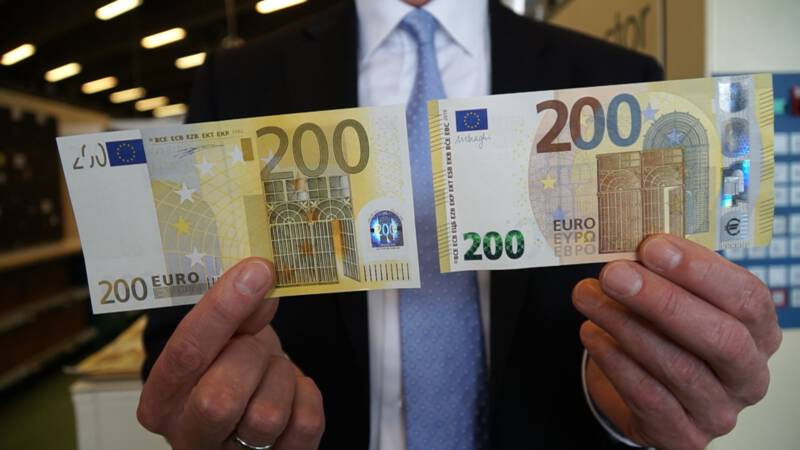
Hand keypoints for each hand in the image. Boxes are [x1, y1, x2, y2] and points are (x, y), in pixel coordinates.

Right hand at [137, 258, 324, 449]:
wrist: (253, 405)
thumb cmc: (232, 368)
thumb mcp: (222, 338)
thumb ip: (236, 312)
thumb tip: (258, 279)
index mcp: (160, 401)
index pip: (186, 354)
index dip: (223, 308)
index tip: (256, 271)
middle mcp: (188, 437)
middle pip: (220, 399)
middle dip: (250, 357)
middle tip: (255, 345)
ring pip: (267, 415)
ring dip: (280, 377)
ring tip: (271, 372)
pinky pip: (305, 424)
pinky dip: (306, 395)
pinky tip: (291, 391)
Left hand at [572, 234, 781, 449]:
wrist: (647, 394)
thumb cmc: (666, 334)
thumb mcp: (676, 300)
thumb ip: (665, 275)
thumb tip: (632, 245)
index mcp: (759, 332)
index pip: (746, 298)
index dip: (700, 271)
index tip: (652, 247)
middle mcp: (749, 375)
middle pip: (720, 337)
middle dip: (663, 301)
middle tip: (614, 274)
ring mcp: (719, 411)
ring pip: (678, 367)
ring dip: (625, 326)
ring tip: (588, 296)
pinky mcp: (682, 435)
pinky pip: (647, 396)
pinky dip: (614, 361)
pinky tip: (591, 334)